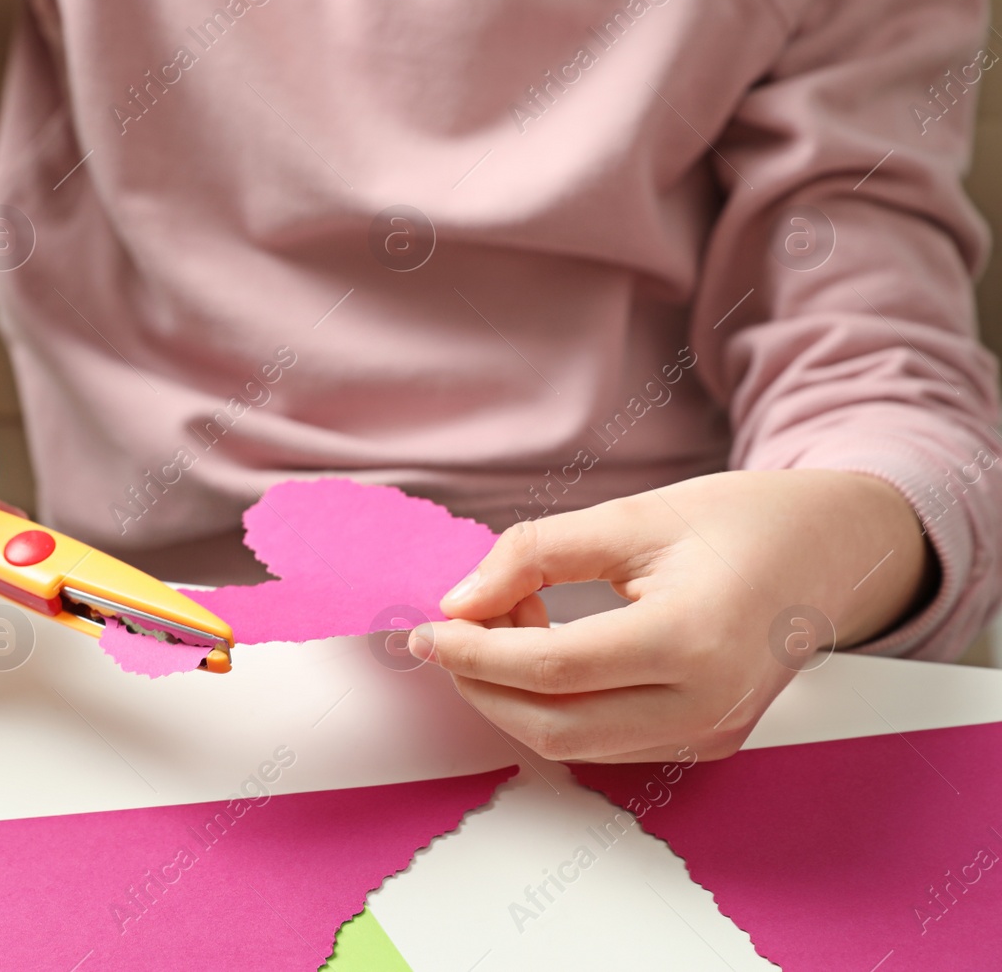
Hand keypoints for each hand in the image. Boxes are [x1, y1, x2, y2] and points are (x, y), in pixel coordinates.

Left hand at [410, 470, 933, 762]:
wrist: (834, 552)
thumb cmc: (740, 522)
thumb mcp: (634, 515)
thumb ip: (537, 554)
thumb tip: (459, 601)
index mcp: (693, 640)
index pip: (555, 668)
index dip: (476, 652)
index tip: (426, 628)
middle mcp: (707, 705)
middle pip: (555, 725)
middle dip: (483, 684)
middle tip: (451, 630)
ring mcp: (711, 734)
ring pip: (575, 745)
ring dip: (516, 696)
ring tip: (511, 624)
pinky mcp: (707, 743)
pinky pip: (607, 742)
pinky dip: (557, 706)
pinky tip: (548, 650)